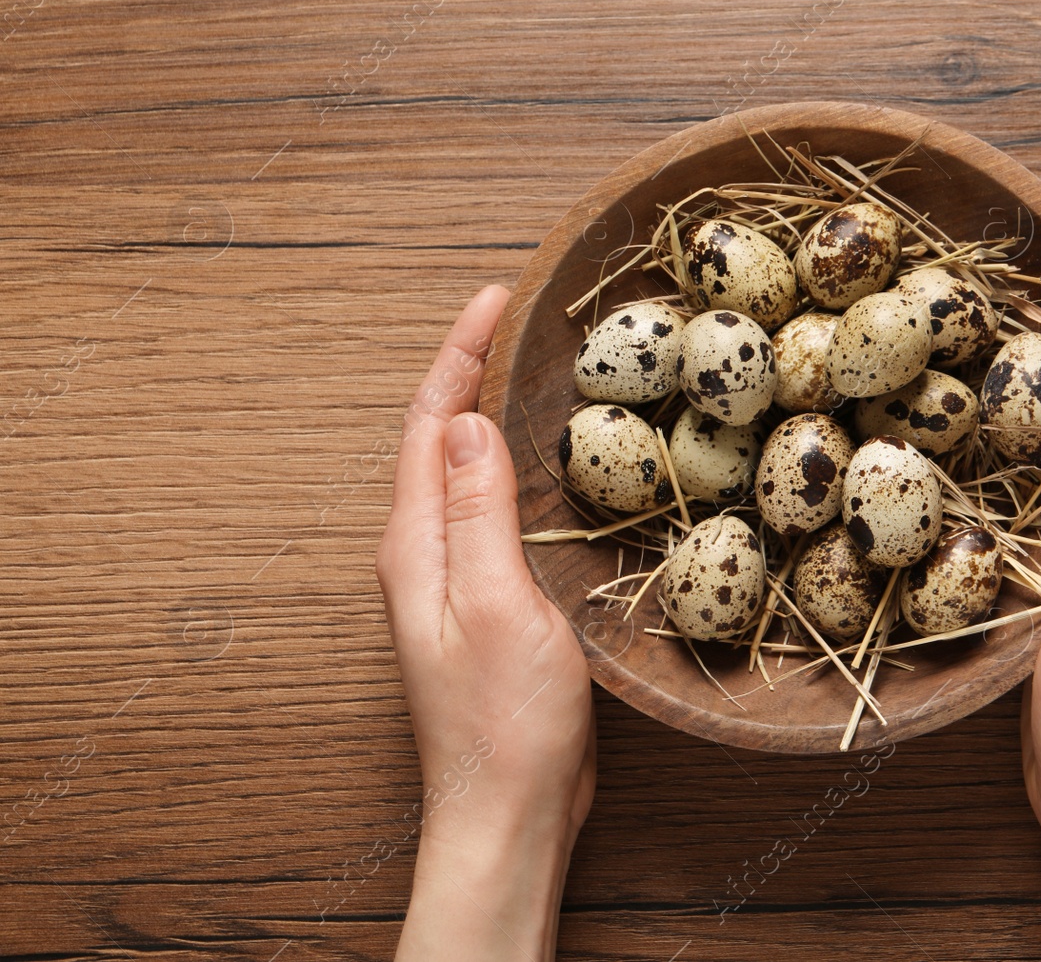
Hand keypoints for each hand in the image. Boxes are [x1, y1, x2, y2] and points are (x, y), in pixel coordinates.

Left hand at [377, 285, 595, 961]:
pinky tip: (559, 463)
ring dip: (494, 412)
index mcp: (416, 542)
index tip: (498, 296)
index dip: (459, 353)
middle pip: (439, 437)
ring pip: (468, 471)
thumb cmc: (504, 719)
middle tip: (523, 316)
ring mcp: (456, 578)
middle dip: (472, 368)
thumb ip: (476, 509)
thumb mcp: (496, 601)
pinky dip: (520, 467)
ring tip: (539, 366)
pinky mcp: (490, 601)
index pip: (427, 423)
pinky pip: (496, 510)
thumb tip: (463, 418)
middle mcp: (424, 552)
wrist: (509, 809)